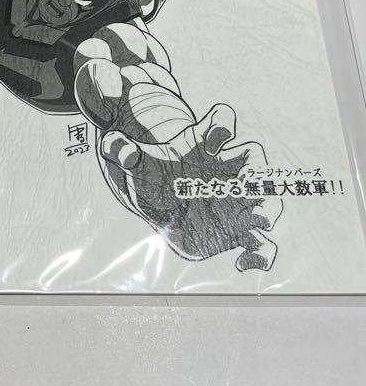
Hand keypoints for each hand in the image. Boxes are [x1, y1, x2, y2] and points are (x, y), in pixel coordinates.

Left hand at [100, 104, 282, 270]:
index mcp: (203, 146)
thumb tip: (117, 148)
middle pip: (256, 160)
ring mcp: (236, 201)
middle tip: (245, 184)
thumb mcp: (135, 162)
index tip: (213, 139)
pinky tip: (244, 263)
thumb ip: (122, 150)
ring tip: (255, 226)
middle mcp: (226, 170)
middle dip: (256, 170)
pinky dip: (261, 255)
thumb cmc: (151, 175)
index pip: (222, 123)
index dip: (222, 125)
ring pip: (268, 202)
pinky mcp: (239, 231)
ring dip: (266, 213)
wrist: (158, 204)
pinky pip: (263, 244)